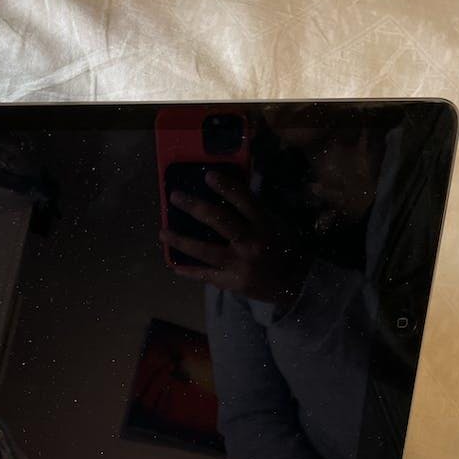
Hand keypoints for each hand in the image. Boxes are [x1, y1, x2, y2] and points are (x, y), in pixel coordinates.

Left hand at [159, 170, 309, 303]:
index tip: (208, 175)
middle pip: (219, 221)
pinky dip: (189, 271)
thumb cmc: (283, 248)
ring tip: (163, 232)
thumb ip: (253, 211)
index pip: (244, 199)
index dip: (225, 186)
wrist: (296, 283)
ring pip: (205, 251)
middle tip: (175, 197)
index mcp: (264, 225)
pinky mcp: (233, 283)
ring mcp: (240, 265)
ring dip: (181, 240)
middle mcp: (251, 243)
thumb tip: (226, 193)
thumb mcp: (275, 224)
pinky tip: (174, 265)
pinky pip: (206, 275)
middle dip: (194, 206)